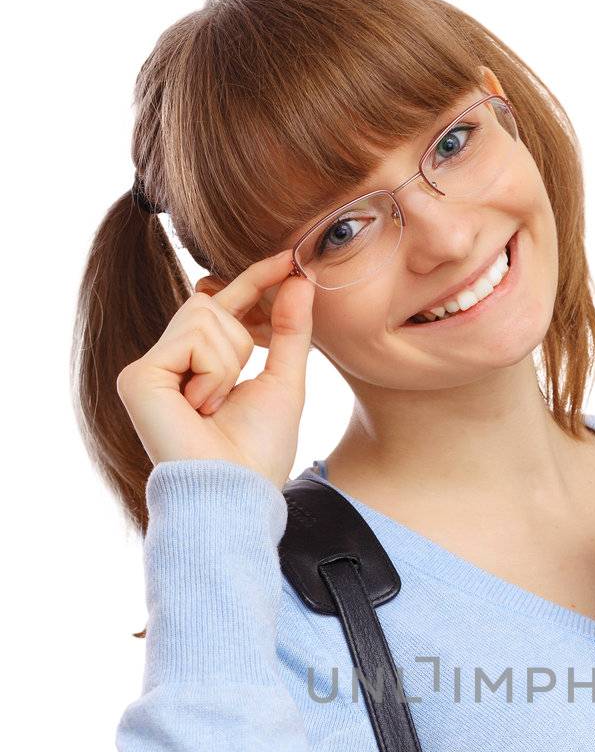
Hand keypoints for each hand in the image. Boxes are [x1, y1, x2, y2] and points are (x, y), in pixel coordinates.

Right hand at [114, 249, 314, 490]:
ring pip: (205, 315)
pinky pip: (193, 337)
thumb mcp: (285, 382)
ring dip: (228, 364)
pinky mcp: (138, 376)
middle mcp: (168, 364)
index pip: (223, 306)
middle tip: (228, 398)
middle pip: (212, 305)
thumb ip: (290, 331)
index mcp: (198, 366)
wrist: (236, 493)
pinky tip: (199, 407)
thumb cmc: (259, 452)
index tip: (290, 258)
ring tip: (213, 408)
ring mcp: (149, 369)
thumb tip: (299, 279)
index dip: (255, 280)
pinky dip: (213, 373)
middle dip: (241, 343)